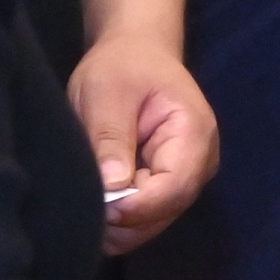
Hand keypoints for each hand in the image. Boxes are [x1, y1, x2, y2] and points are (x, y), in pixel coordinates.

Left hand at [71, 34, 217, 252]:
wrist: (135, 54)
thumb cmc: (121, 67)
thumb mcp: (107, 94)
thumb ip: (111, 139)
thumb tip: (113, 187)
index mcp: (193, 134)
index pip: (176, 186)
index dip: (139, 205)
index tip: (100, 207)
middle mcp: (199, 162)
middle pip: (167, 210)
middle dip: (125, 220)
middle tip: (81, 213)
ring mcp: (184, 177)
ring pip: (155, 221)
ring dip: (120, 224)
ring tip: (83, 208)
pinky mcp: (165, 185)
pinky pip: (146, 217)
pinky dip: (120, 222)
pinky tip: (94, 209)